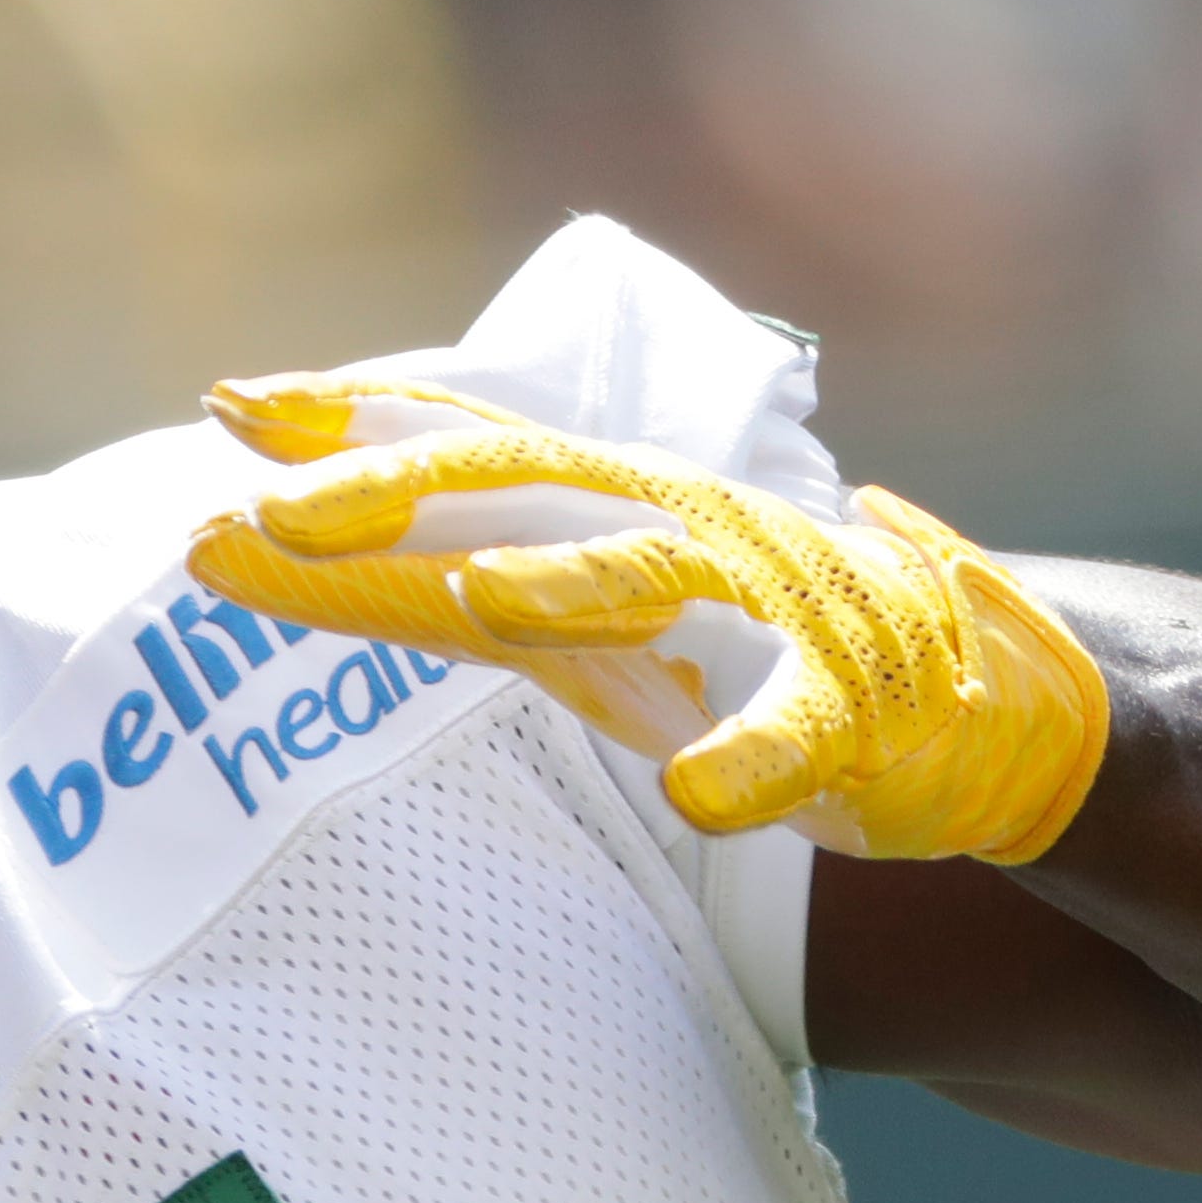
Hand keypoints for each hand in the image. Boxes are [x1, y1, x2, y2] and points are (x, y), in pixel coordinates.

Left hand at [184, 371, 1114, 863]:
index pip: (459, 445)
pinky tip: (704, 796)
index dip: (350, 423)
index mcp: (604, 508)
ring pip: (660, 578)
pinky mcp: (854, 710)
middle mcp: (677, 531)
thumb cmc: (740, 651)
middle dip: (405, 488)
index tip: (226, 406)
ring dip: (576, 584)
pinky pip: (800, 731)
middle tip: (278, 505)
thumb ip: (438, 587)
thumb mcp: (570, 621)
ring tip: (483, 594)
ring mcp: (769, 609)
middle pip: (525, 487)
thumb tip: (271, 546)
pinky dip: (754, 759)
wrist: (975, 699)